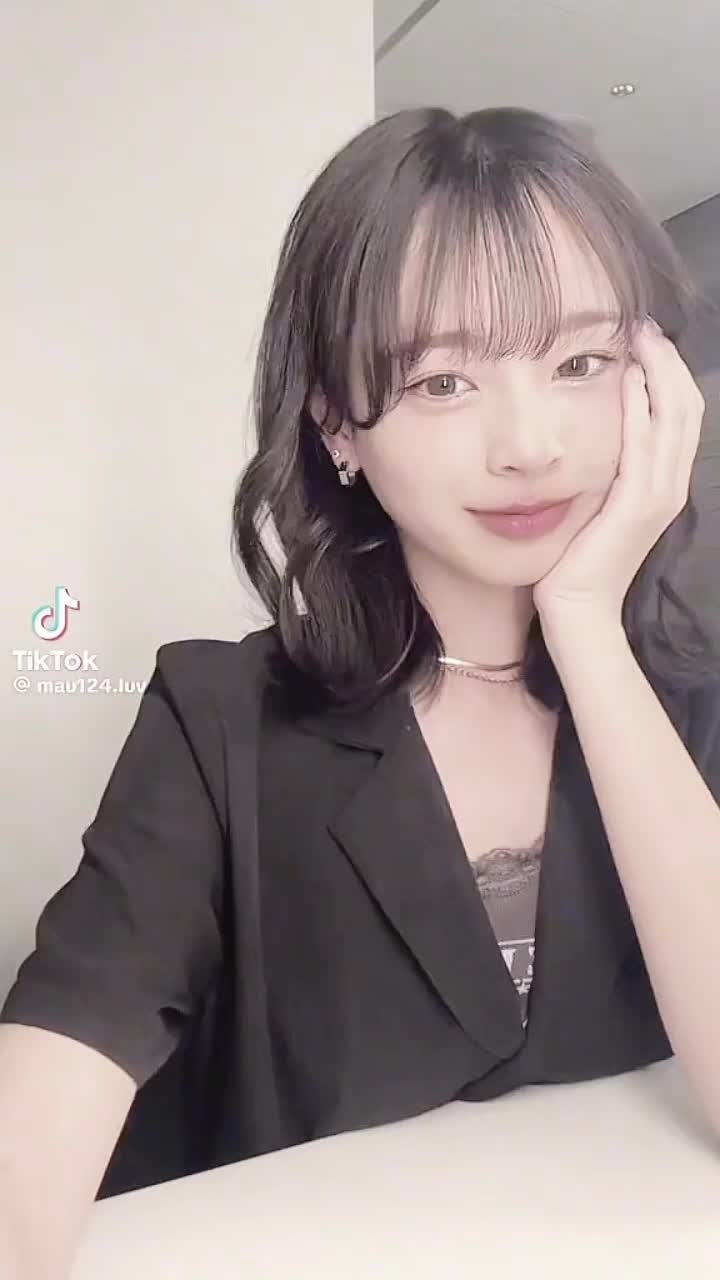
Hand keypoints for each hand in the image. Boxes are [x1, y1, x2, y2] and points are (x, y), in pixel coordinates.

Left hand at [532, 318, 704, 628]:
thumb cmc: (577, 559)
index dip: (668, 371)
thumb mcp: (597, 502)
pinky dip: (640, 408)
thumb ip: (605, 467)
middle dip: (667, 360)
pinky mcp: (636, 506)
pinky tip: (628, 378)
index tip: (643, 337)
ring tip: (639, 336)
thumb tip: (591, 427)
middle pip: (686, 407)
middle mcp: (670, 486)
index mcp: (664, 483)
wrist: (578, 608)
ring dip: (658, 371)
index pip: (679, 414)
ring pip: (673, 418)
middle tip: (643, 324)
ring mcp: (658, 496)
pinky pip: (644, 446)